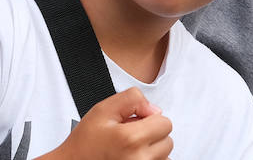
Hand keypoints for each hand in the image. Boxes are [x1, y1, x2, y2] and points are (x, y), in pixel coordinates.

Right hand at [43, 87, 172, 159]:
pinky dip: (149, 159)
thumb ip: (133, 99)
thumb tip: (154, 110)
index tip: (134, 123)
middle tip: (129, 136)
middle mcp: (139, 159)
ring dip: (151, 149)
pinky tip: (132, 156)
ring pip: (164, 155)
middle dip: (152, 135)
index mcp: (131, 139)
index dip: (149, 119)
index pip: (164, 123)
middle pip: (167, 140)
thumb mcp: (103, 109)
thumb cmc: (85, 142)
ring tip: (129, 148)